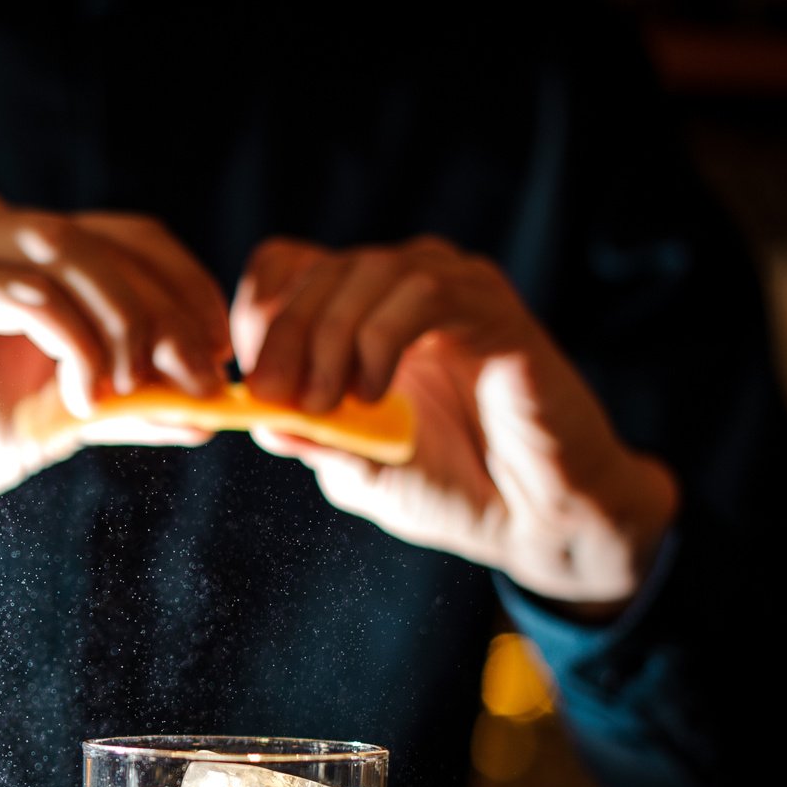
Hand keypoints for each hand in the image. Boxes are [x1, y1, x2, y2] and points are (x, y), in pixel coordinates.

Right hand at [0, 184, 230, 522]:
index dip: (188, 290)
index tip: (219, 358)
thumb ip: (121, 407)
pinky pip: (25, 294)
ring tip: (134, 392)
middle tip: (198, 381)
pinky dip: (72, 343)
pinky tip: (81, 397)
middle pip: (112, 241)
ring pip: (71, 254)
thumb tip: (206, 414)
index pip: (132, 239)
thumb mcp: (46, 423)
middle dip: (168, 313)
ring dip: (124, 325)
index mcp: (21, 248)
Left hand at [233, 236, 677, 610]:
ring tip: (328, 404)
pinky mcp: (493, 308)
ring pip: (368, 270)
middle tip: (274, 394)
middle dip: (283, 331)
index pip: (288, 267)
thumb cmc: (451, 491)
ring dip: (331, 336)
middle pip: (318, 267)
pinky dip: (383, 339)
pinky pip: (425, 291)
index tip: (254, 381)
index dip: (260, 311)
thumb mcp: (357, 469)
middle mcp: (404, 290)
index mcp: (362, 317)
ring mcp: (452, 291)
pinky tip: (375, 395)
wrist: (533, 519)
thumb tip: (255, 411)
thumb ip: (310, 437)